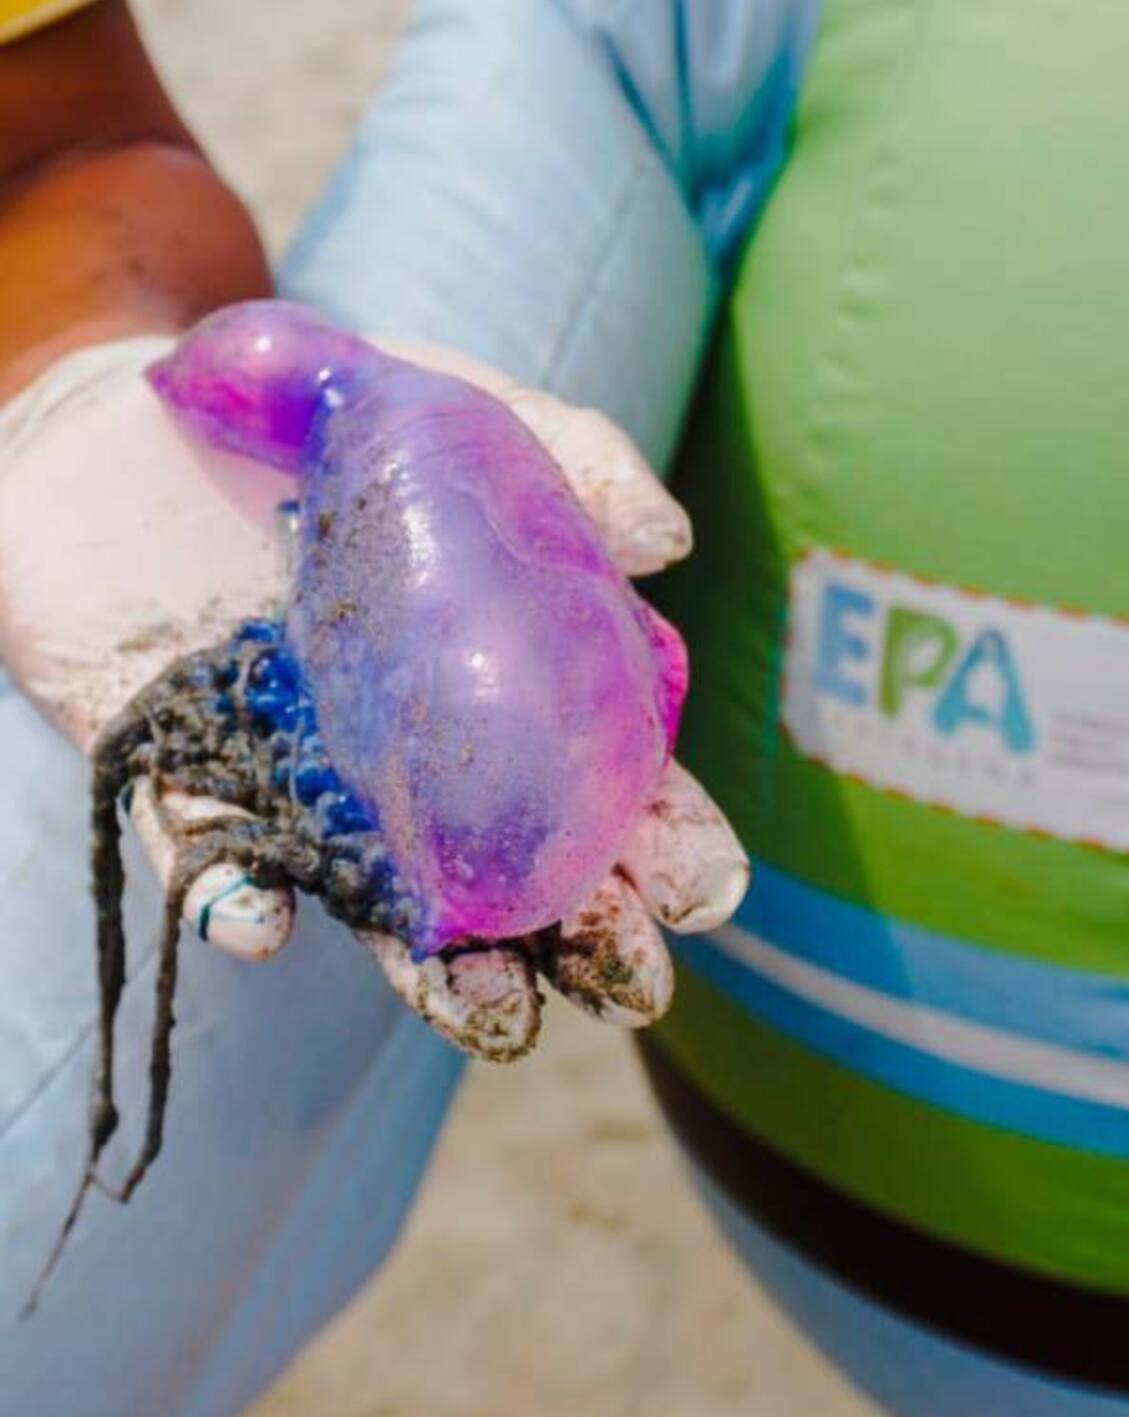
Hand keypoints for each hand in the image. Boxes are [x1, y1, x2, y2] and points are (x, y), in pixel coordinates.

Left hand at [0, 332, 747, 1059]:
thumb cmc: (329, 416)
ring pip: (379, 903)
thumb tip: (668, 538)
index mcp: (502, 689)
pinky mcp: (177, 767)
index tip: (704, 890)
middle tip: (631, 981)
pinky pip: (200, 852)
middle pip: (517, 877)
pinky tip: (262, 925)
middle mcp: (414, 762)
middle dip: (582, 942)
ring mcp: (299, 778)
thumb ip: (569, 455)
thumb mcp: (461, 405)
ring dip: (440, 973)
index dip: (663, 845)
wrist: (137, 402)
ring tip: (492, 1013)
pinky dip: (229, 898)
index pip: (605, 789)